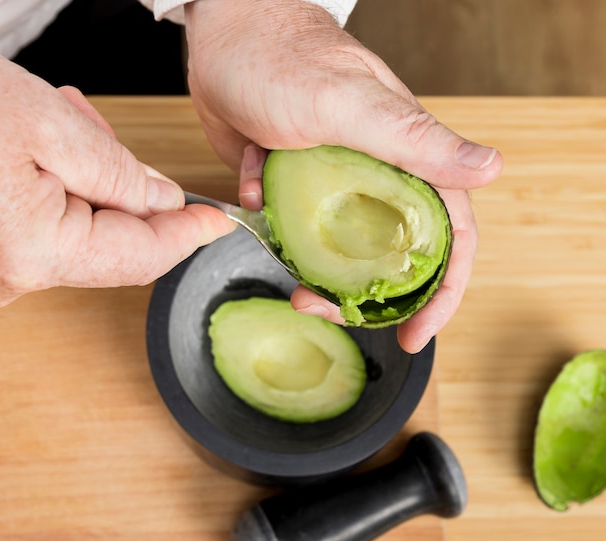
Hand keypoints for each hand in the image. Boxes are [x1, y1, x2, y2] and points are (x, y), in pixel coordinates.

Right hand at [0, 49, 235, 307]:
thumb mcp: (50, 124)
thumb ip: (121, 175)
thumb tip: (164, 203)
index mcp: (35, 251)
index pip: (143, 256)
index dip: (187, 237)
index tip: (219, 222)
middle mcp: (10, 277)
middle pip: (110, 244)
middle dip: (128, 192)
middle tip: (108, 137)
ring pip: (77, 234)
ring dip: (90, 184)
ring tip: (65, 127)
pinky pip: (43, 231)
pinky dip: (58, 192)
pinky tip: (41, 149)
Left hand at [184, 0, 501, 352]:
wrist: (220, 38)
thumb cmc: (283, 58)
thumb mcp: (350, 102)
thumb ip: (415, 140)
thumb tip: (491, 170)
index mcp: (407, 160)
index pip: (447, 235)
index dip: (442, 290)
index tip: (418, 333)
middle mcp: (377, 177)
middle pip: (391, 256)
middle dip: (369, 296)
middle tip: (332, 312)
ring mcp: (336, 185)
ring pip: (340, 253)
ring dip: (317, 277)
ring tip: (293, 288)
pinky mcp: (298, 186)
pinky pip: (295, 229)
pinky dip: (275, 229)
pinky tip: (256, 197)